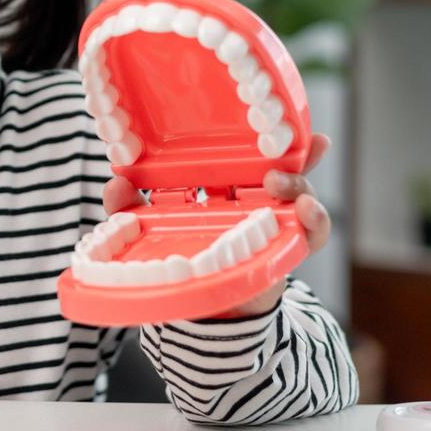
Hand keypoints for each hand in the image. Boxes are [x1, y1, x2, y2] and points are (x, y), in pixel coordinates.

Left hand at [101, 133, 332, 316]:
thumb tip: (116, 185)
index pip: (245, 154)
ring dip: (297, 183)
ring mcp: (274, 224)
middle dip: (294, 151)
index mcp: (224, 188)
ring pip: (299, 193)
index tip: (272, 116)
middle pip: (282, 166)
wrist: (207, 313)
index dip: (261, 133)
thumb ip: (130, 208)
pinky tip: (306, 212)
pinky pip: (311, 234)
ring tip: (279, 183)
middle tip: (288, 149)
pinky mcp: (286, 250)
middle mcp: (254, 201)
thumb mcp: (150, 230)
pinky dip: (314, 221)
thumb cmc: (183, 260)